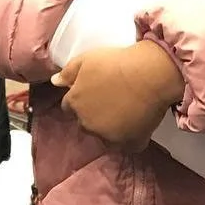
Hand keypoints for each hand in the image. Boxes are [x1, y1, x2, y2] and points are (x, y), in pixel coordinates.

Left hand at [52, 41, 184, 150]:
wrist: (149, 74)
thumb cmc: (117, 63)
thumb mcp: (87, 59)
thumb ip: (68, 72)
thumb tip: (55, 81)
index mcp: (75, 103)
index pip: (70, 108)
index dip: (81, 101)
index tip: (93, 95)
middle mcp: (87, 123)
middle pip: (86, 124)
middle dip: (94, 116)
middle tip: (112, 101)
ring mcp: (108, 136)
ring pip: (106, 137)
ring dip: (111, 129)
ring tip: (126, 112)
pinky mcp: (129, 143)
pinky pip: (128, 145)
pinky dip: (132, 138)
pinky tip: (139, 124)